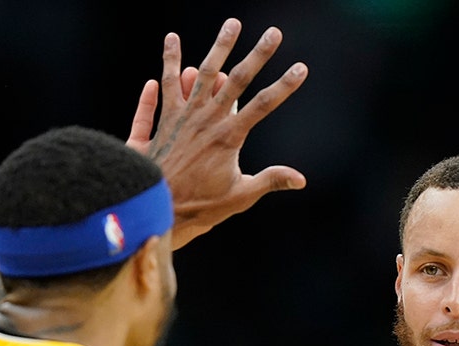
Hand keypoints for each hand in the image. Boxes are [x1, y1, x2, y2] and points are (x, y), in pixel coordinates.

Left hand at [128, 18, 308, 249]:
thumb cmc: (200, 207)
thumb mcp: (241, 196)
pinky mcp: (164, 119)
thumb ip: (270, 181)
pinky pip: (166, 85)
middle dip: (258, 54)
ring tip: (232, 24)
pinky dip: (168, 64)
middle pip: (236, 79)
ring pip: (201, 72)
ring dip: (218, 47)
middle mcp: (207, 120)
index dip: (285, 86)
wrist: (157, 207)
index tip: (301, 68)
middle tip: (274, 33)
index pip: (263, 105)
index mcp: (229, 137)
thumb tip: (301, 179)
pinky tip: (171, 43)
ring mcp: (184, 116)